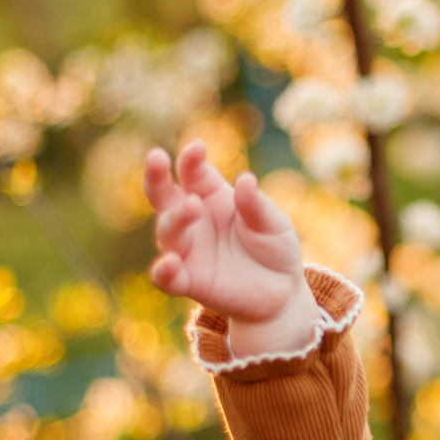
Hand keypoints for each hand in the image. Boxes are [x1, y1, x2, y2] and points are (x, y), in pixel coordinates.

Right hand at [144, 141, 318, 355]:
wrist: (282, 291)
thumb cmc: (275, 248)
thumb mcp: (274, 224)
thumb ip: (258, 206)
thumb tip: (245, 180)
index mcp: (210, 196)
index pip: (192, 172)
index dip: (190, 159)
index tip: (197, 148)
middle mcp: (192, 220)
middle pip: (165, 196)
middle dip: (157, 177)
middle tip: (157, 158)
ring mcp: (187, 250)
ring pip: (168, 231)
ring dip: (176, 217)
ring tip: (192, 206)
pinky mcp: (189, 282)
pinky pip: (167, 277)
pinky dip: (163, 271)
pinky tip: (169, 263)